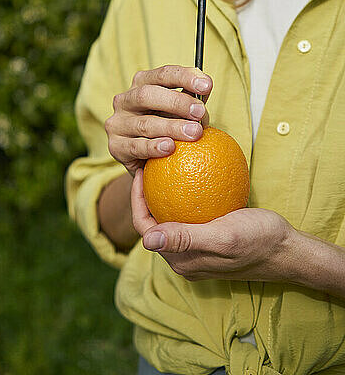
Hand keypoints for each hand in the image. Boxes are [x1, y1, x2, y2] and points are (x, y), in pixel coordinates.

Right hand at [104, 65, 212, 176]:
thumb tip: (204, 89)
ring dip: (171, 127)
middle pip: (147, 95)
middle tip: (200, 112)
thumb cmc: (167, 126)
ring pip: (144, 123)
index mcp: (142, 83)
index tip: (207, 85)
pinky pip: (136, 146)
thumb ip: (192, 100)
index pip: (163, 74)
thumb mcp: (180, 110)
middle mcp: (125, 99)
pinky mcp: (115, 146)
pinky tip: (170, 148)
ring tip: (194, 133)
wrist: (145, 158)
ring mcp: (118, 123)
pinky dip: (153, 147)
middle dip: (177, 102)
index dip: (185, 77)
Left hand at [131, 169, 296, 282]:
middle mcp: (185, 258)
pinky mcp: (210, 239)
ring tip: (164, 167)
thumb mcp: (223, 236)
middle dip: (146, 196)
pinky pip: (190, 216)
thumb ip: (185, 239)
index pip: (146, 230)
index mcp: (182, 261)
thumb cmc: (259, 241)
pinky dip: (186, 196)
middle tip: (150, 165)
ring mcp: (197, 249)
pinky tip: (192, 175)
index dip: (137, 201)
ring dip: (163, 195)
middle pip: (154, 224)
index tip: (142, 171)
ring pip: (171, 219)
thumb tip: (146, 240)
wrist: (289, 250)